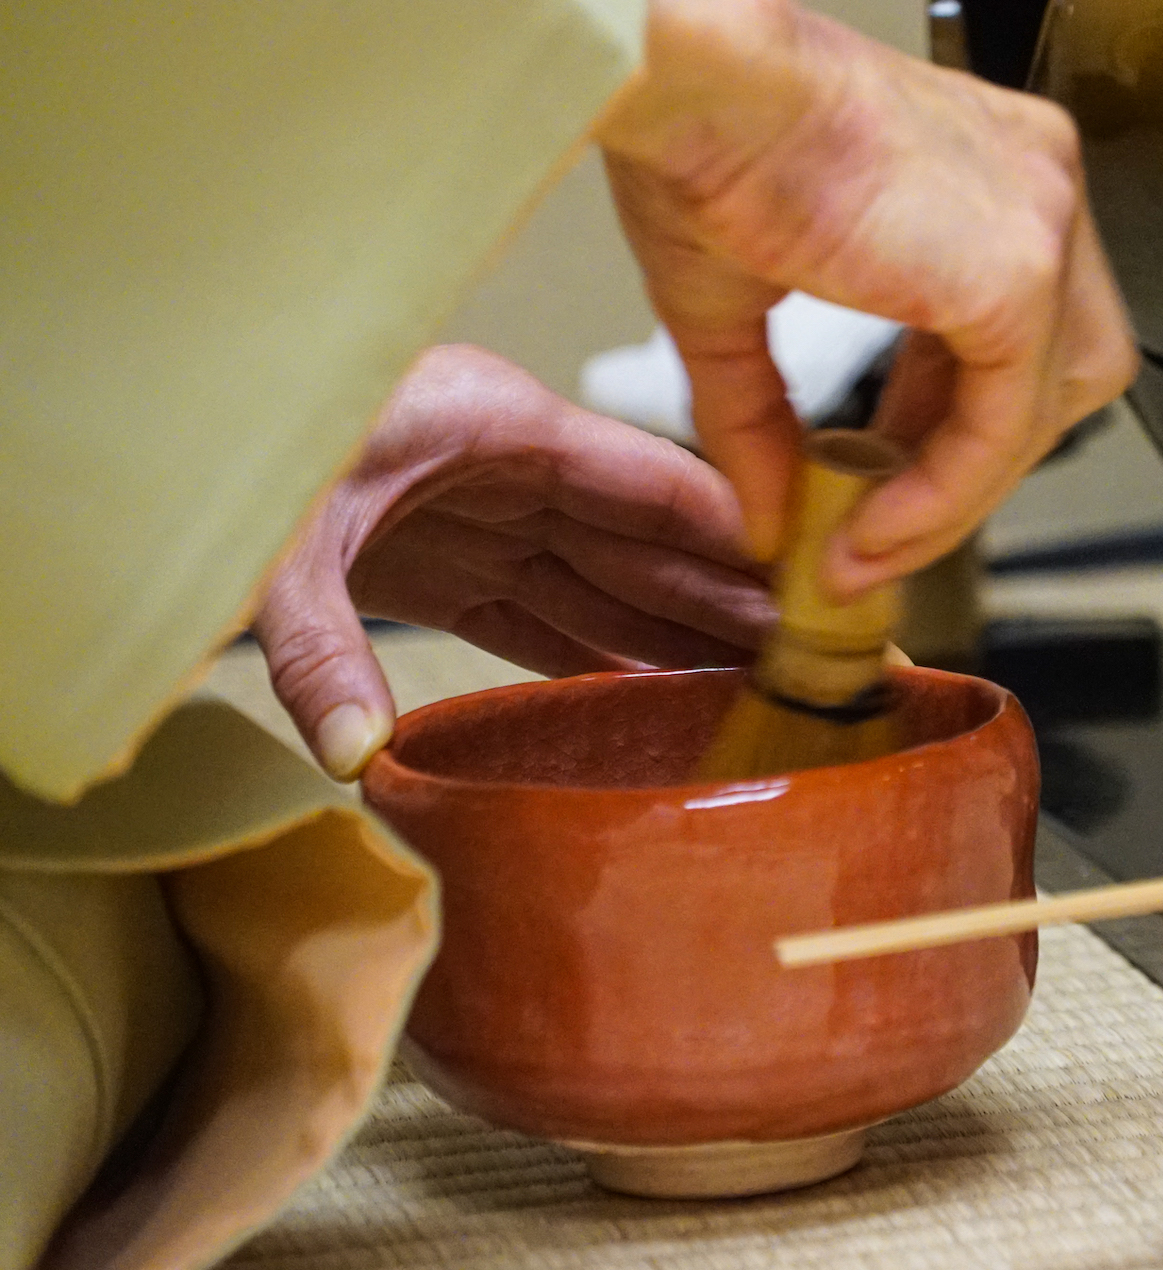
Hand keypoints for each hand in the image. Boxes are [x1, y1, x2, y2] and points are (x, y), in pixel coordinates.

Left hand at [254, 345, 772, 778]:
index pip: (652, 481)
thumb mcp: (269, 541)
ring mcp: (477, 514)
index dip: (742, 531)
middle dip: (729, 600)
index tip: (819, 577)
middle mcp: (505, 467)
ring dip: (675, 635)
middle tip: (816, 657)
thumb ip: (317, 645)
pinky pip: (541, 613)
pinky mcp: (440, 561)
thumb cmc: (219, 446)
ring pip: (604, 582)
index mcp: (496, 425)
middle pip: (645, 542)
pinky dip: (595, 656)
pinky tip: (651, 697)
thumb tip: (361, 757)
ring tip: (759, 690)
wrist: (145, 421)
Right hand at [596, 0, 1137, 597]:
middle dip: (970, 464)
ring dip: (962, 494)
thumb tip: (763, 518)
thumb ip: (762, 419)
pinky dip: (947, 492)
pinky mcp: (1020, 270)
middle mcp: (1032, 184)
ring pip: (1047, 407)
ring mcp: (1040, 221)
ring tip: (872, 540)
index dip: (949, 427)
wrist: (685, 79)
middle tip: (882, 518)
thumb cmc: (698, 137)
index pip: (1011, 331)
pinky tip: (876, 523)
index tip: (878, 485)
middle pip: (1057, 373)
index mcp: (983, 173)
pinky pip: (1006, 424)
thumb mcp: (731, 305)